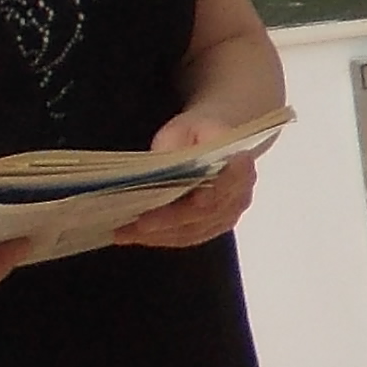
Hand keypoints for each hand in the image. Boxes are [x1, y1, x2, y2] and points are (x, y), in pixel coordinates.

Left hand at [108, 111, 260, 250]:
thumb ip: (176, 146)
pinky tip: (134, 236)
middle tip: (138, 224)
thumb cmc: (200, 132)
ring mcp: (228, 215)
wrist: (217, 139)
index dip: (204, 198)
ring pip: (192, 231)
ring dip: (158, 234)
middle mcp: (239, 195)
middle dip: (168, 221)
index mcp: (240, 165)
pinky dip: (159, 238)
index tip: (192, 201)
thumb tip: (160, 169)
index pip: (223, 186)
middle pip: (204, 215)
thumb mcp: (186, 128)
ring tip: (126, 233)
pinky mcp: (214, 227)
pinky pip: (187, 237)